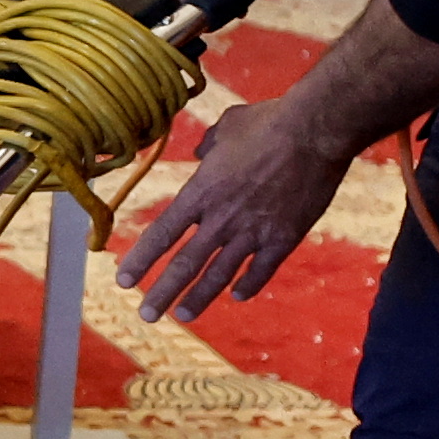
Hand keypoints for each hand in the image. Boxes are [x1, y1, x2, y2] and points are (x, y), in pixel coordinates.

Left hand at [113, 88, 359, 321]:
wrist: (315, 131)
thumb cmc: (269, 122)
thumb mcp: (227, 127)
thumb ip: (207, 145)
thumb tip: (199, 152)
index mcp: (202, 191)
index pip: (162, 234)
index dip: (141, 260)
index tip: (123, 280)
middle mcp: (222, 218)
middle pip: (185, 264)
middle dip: (162, 292)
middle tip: (146, 315)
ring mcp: (253, 231)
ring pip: (220, 275)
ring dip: (199, 298)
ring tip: (183, 316)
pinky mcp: (283, 238)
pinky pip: (261, 270)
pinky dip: (248, 285)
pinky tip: (238, 296)